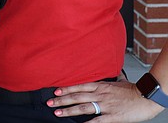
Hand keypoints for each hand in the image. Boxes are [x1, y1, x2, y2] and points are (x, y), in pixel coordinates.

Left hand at [47, 79, 163, 121]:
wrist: (147, 97)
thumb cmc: (133, 90)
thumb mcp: (118, 82)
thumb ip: (110, 82)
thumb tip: (108, 78)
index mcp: (101, 86)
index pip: (79, 86)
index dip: (66, 89)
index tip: (55, 91)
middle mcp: (100, 94)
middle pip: (77, 96)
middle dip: (61, 100)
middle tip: (50, 103)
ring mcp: (105, 105)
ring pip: (83, 107)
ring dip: (68, 110)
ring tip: (57, 113)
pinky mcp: (112, 116)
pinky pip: (97, 120)